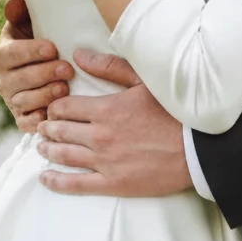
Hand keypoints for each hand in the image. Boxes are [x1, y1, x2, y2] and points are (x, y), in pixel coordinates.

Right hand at [0, 0, 72, 132]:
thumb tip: (16, 2)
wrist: (47, 68)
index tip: (52, 48)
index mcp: (4, 54)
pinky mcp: (22, 118)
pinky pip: (25, 124)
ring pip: (23, 101)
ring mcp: (12, 100)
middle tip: (67, 69)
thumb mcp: (32, 22)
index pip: (10, 54)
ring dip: (44, 96)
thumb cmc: (43, 41)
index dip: (29, 52)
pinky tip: (52, 114)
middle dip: (43, 74)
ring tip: (65, 88)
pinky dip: (36, 122)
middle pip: (18, 80)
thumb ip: (23, 11)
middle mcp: (4, 79)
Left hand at [36, 51, 192, 196]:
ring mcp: (105, 161)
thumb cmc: (176, 112)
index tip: (55, 108)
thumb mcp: (145, 82)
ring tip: (42, 148)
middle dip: (47, 128)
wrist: (199, 149)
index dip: (55, 107)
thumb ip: (110, 67)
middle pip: (59, 131)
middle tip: (44, 128)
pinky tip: (45, 178)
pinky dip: (56, 181)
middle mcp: (100, 135)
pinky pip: (76, 184)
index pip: (64, 107)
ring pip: (63, 155)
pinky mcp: (113, 183)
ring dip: (47, 150)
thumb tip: (78, 55)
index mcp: (106, 109)